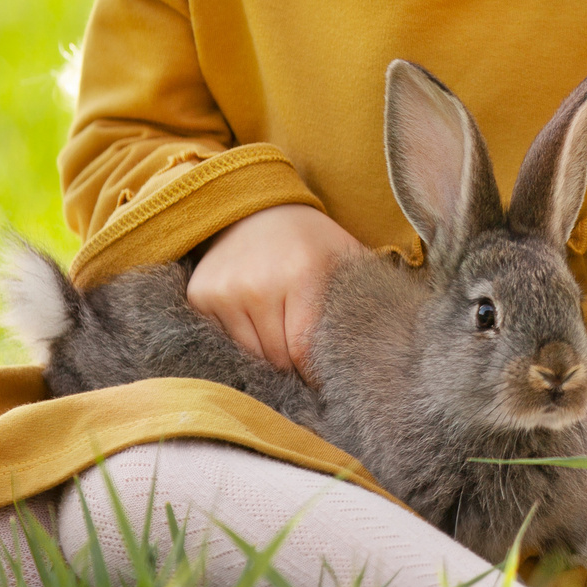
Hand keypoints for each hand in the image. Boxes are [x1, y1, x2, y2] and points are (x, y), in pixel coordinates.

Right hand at [186, 204, 362, 381]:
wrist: (253, 206)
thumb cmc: (309, 240)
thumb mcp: (344, 258)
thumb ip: (361, 301)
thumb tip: (387, 349)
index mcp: (301, 275)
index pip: (305, 352)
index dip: (316, 373)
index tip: (326, 381)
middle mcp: (257, 285)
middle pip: (278, 359)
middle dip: (294, 365)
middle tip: (304, 353)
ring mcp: (223, 291)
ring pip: (251, 355)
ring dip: (268, 353)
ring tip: (280, 331)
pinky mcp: (200, 296)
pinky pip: (226, 342)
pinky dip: (243, 341)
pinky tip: (254, 319)